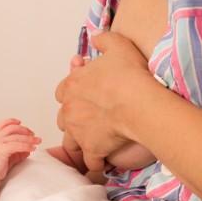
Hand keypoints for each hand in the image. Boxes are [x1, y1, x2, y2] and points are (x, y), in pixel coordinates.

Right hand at [0, 119, 40, 179]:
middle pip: (12, 128)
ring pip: (16, 137)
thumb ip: (18, 152)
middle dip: (24, 130)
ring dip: (29, 138)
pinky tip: (33, 148)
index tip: (20, 121)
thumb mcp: (10, 157)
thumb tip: (29, 151)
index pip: (2, 124)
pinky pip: (17, 145)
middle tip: (33, 134)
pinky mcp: (2, 150)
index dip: (11, 121)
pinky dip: (26, 146)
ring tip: (38, 141)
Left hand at [55, 32, 151, 170]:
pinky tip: (105, 159)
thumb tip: (96, 38)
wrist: (139, 102)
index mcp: (72, 85)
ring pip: (71, 142)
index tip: (87, 97)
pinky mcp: (92, 148)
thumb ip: (104, 41)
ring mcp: (78, 131)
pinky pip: (90, 161)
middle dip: (74, 120)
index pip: (62, 92)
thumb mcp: (118, 46)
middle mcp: (70, 109)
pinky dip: (97, 162)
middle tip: (91, 120)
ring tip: (96, 141)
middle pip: (64, 119)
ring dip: (81, 142)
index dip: (74, 95)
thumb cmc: (130, 74)